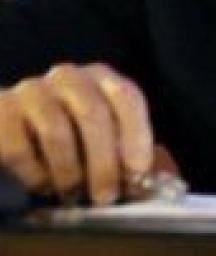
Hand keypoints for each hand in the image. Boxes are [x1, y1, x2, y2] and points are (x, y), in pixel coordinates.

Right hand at [0, 63, 159, 205]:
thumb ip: (124, 154)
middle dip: (103, 162)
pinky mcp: (1, 111)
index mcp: (102, 78)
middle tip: (105, 196)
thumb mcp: (101, 140)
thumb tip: (143, 181)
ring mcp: (32, 90)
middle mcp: (68, 77)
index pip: (126, 97)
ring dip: (69, 171)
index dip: (136, 135)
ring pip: (56, 132)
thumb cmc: (69, 139)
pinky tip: (43, 185)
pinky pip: (19, 147)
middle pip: (93, 115)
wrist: (15, 135)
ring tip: (72, 194)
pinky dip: (35, 173)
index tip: (137, 171)